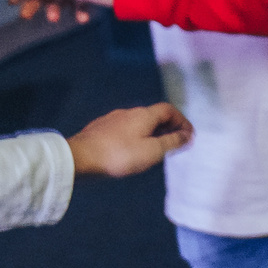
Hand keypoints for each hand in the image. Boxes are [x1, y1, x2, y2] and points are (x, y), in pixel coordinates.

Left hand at [66, 102, 193, 176]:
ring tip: (154, 149)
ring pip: (138, 122)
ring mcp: (112, 119)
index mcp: (144, 115)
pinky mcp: (100, 129)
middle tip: (175, 143)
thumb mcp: (152, 151)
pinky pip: (124, 129)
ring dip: (151, 132)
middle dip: (168, 127)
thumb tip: (187, 135)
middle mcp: (128, 112)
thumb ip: (172, 142)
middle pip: (154, 115)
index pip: (169, 110)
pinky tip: (131, 150)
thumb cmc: (118, 155)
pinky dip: (135, 136)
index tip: (188, 135)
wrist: (79, 158)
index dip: (181, 120)